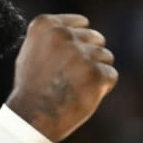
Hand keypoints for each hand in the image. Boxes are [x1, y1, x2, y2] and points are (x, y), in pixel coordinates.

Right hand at [6, 14, 117, 141]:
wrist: (31, 119)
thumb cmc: (32, 87)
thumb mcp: (32, 50)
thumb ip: (54, 35)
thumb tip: (82, 25)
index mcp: (45, 24)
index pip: (82, 23)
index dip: (78, 44)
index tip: (64, 62)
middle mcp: (63, 35)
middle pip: (96, 39)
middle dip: (89, 57)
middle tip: (71, 78)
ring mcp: (80, 54)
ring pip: (106, 56)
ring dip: (95, 72)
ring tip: (74, 87)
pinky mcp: (95, 74)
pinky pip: (111, 75)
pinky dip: (102, 88)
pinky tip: (82, 95)